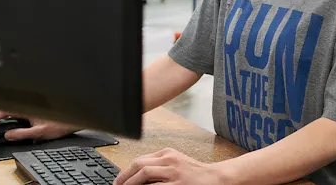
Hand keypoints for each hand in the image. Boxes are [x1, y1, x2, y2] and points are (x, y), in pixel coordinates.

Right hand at [0, 109, 79, 141]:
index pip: (5, 110)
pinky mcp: (33, 104)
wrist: (73, 117)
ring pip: (9, 102)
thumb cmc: (60, 123)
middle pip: (4, 104)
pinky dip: (5, 108)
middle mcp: (28, 102)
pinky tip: (3, 114)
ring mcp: (30, 102)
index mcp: (27, 107)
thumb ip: (22, 133)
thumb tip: (7, 135)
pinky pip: (15, 104)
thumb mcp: (40, 132)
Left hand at [112, 148, 233, 184]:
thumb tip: (138, 176)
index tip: (118, 181)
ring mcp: (174, 173)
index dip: (125, 171)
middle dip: (124, 177)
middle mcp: (170, 160)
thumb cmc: (196, 174)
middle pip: (139, 164)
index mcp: (168, 154)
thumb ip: (160, 166)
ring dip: (130, 183)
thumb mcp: (177, 163)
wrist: (216, 178)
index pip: (140, 160)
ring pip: (145, 173)